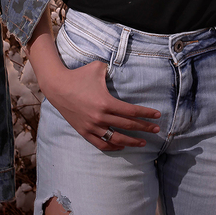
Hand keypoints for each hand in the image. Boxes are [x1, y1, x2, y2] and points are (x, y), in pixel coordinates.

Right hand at [41, 60, 160, 150]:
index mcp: (106, 102)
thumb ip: (113, 69)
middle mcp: (100, 117)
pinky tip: (122, 146)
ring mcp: (92, 126)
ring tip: (143, 143)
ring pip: (116, 139)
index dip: (146, 114)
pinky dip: (113, 147)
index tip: (158, 116)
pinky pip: (101, 144)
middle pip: (128, 126)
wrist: (57, 87)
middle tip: (157, 130)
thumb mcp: (98, 67)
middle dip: (145, 128)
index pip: (132, 111)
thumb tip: (125, 68)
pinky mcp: (84, 131)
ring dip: (131, 142)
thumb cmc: (79, 75)